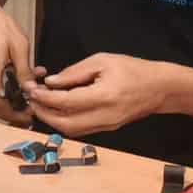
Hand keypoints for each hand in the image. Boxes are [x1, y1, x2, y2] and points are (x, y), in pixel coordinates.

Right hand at [0, 0, 34, 126]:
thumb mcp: (19, 45)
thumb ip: (25, 71)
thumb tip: (30, 89)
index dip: (14, 115)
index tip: (28, 114)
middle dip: (12, 112)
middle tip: (29, 110)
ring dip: (9, 98)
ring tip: (27, 90)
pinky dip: (2, 88)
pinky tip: (17, 77)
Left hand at [26, 53, 171, 135]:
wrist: (160, 88)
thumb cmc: (133, 69)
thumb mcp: (103, 61)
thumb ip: (75, 72)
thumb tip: (51, 82)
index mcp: (104, 96)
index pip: (66, 102)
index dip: (45, 98)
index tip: (32, 89)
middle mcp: (104, 116)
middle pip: (65, 124)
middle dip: (44, 114)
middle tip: (32, 100)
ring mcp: (106, 126)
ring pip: (71, 130)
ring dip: (52, 120)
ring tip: (41, 105)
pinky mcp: (107, 129)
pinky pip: (80, 129)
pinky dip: (64, 122)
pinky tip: (57, 109)